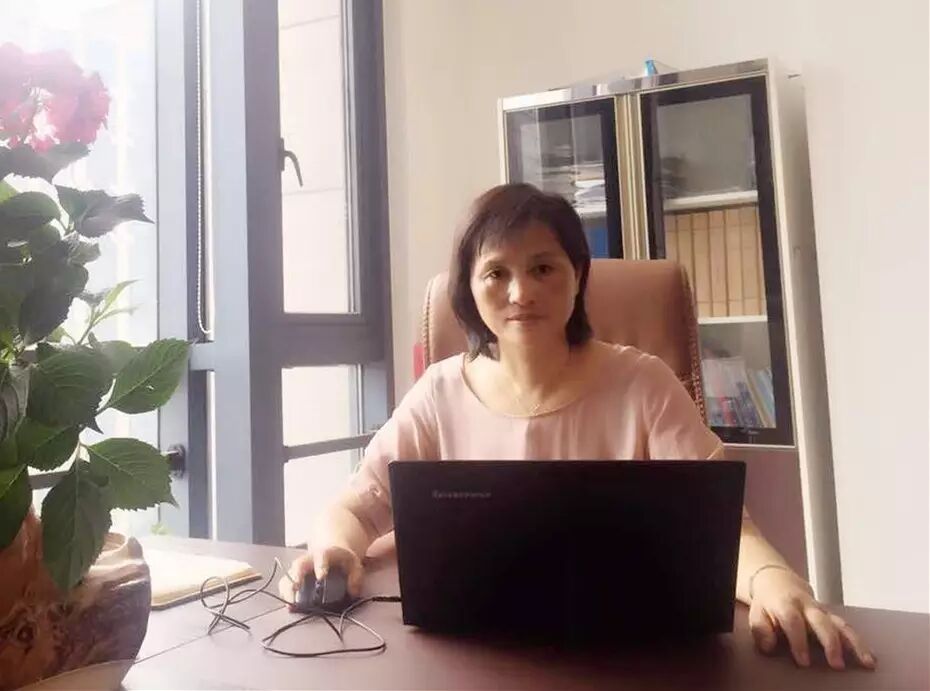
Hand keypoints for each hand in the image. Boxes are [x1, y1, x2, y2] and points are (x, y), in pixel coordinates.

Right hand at [277, 544, 364, 602]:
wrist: (330, 549)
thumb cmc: (342, 558)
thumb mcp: (354, 562)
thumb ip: (356, 576)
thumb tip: (353, 592)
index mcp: (324, 554)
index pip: (321, 558)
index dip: (321, 567)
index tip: (321, 577)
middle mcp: (308, 559)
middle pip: (298, 566)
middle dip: (296, 578)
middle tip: (295, 591)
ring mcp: (299, 568)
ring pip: (289, 575)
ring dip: (287, 589)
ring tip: (290, 604)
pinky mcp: (294, 576)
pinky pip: (285, 584)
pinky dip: (284, 594)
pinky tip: (289, 606)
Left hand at [748, 567, 875, 670]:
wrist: (778, 582)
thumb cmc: (768, 602)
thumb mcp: (756, 613)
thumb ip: (761, 629)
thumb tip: (768, 646)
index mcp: (785, 604)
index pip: (793, 621)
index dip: (798, 641)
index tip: (803, 662)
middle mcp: (807, 606)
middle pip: (822, 622)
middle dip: (831, 643)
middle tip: (837, 664)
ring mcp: (822, 610)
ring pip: (841, 623)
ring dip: (855, 643)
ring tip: (866, 662)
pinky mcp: (832, 616)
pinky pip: (848, 627)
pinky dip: (860, 642)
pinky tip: (870, 657)